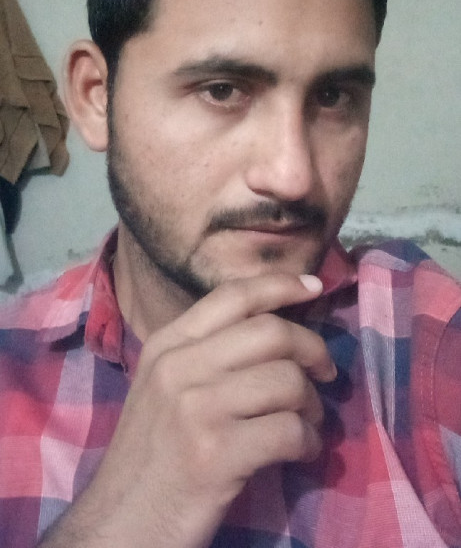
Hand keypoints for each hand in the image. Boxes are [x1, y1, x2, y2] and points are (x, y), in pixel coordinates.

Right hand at [40, 273, 334, 547]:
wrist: (120, 522)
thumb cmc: (150, 454)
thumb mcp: (164, 387)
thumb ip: (206, 353)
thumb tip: (278, 331)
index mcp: (167, 344)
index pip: (233, 296)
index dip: (282, 285)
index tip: (317, 287)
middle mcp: (178, 366)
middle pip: (271, 331)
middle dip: (313, 349)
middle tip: (325, 373)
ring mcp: (196, 408)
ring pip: (287, 380)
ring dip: (313, 405)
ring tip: (308, 424)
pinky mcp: (216, 454)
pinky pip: (290, 430)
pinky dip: (309, 442)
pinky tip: (302, 453)